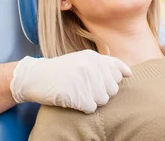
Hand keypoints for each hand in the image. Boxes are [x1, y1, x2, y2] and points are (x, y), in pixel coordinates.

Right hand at [10, 50, 131, 112]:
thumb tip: (129, 73)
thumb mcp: (81, 60)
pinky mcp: (76, 93)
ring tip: (78, 94)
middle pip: (112, 88)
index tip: (101, 82)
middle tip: (85, 89)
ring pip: (103, 99)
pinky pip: (91, 108)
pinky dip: (83, 107)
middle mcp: (90, 66)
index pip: (117, 69)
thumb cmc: (60, 71)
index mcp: (92, 56)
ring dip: (92, 101)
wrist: (35, 77)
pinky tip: (73, 99)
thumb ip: (104, 64)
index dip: (112, 79)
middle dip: (102, 92)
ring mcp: (83, 79)